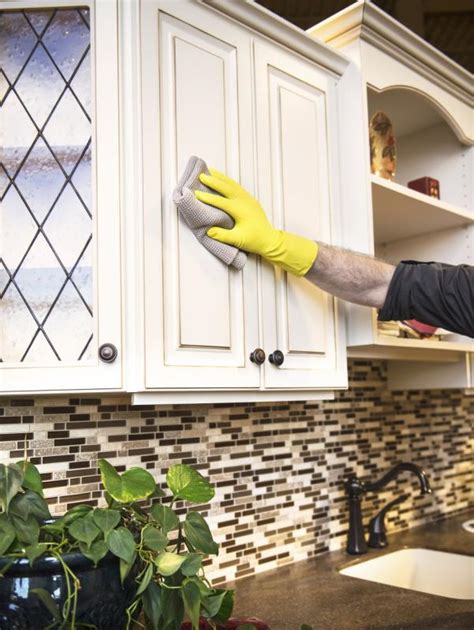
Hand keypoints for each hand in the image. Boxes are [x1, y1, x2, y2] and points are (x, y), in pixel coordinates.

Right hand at [195, 168, 317, 275]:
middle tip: (201, 175)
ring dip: (221, 177)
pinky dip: (229, 181)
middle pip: (226, 188)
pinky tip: (223, 179)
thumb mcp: (237, 240)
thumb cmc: (254, 240)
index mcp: (240, 210)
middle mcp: (244, 201)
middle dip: (213, 181)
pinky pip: (238, 187)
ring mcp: (248, 199)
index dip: (207, 197)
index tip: (196, 193)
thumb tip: (208, 231)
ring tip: (210, 171)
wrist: (269, 240)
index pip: (220, 201)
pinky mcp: (250, 200)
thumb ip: (222, 235)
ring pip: (233, 184)